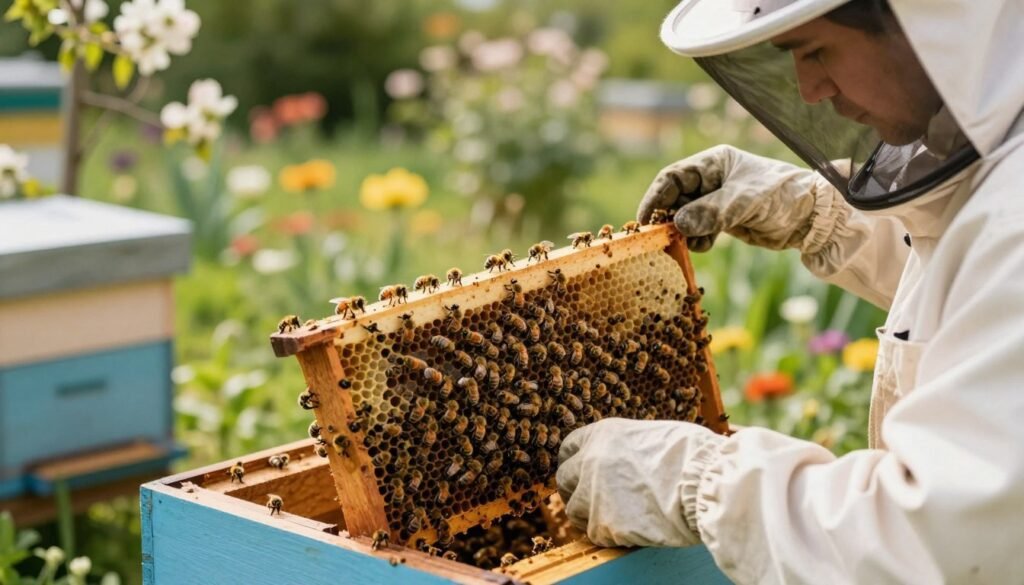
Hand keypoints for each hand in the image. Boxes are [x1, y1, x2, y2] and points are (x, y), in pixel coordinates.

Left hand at [556, 418, 724, 547]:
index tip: (581, 474)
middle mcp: (590, 460)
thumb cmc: (691, 455)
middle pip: (564, 480)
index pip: (568, 448)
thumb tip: (627, 458)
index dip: (575, 463)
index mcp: (602, 434)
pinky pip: (595, 534)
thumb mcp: (652, 434)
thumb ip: (627, 446)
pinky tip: (629, 530)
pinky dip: (609, 535)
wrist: (704, 482)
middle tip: (594, 501)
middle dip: (575, 491)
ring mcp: (593, 493)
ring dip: (590, 516)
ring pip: (575, 510)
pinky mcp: (604, 524)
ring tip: (616, 518)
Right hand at [637, 145, 837, 252]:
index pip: (673, 177)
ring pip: (685, 217)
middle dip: (670, 218)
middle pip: (675, 198)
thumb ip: (710, 211)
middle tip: (664, 237)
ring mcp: (716, 200)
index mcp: (714, 163)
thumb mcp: (744, 201)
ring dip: (685, 232)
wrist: (811, 217)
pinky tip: (708, 244)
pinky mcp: (723, 220)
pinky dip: (698, 240)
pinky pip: (698, 230)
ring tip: (696, 242)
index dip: (656, 197)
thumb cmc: (781, 196)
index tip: (646, 219)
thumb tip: (678, 225)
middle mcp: (711, 180)